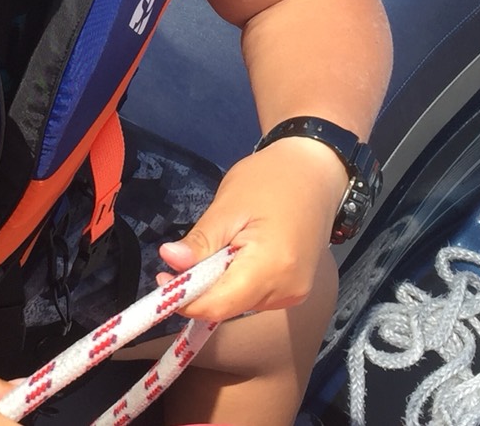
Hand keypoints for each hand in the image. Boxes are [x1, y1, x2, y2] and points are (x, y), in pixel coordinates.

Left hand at [155, 136, 347, 320]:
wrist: (316, 173)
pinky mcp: (295, 290)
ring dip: (218, 284)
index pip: (218, 305)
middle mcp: (287, 291)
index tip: (163, 277)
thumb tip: (169, 261)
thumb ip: (201, 240)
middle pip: (228, 306)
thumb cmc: (271, 180)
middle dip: (200, 288)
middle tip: (182, 257)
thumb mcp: (228, 205)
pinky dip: (236, 281)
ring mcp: (294, 293)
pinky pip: (254, 296)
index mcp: (271, 268)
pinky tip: (236, 253)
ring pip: (239, 303)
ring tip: (219, 245)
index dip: (185, 299)